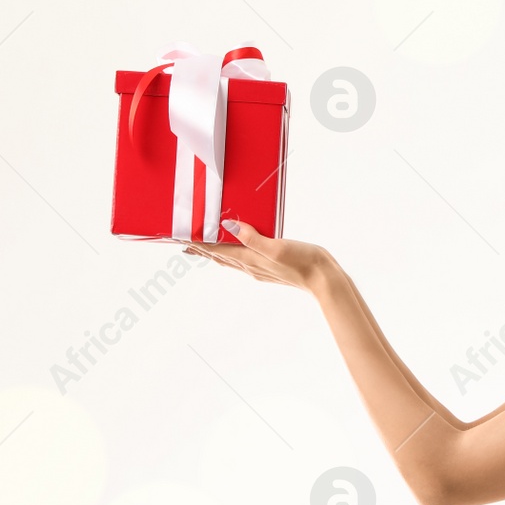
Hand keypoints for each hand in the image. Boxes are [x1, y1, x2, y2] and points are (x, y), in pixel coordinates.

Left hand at [187, 219, 332, 292]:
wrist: (324, 280)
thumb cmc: (304, 262)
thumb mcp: (278, 246)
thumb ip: (252, 237)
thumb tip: (228, 225)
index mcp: (250, 260)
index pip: (216, 250)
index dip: (198, 244)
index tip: (180, 240)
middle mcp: (251, 267)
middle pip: (219, 257)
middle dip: (201, 251)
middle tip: (184, 245)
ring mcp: (260, 270)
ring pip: (230, 260)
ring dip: (215, 254)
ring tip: (203, 250)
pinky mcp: (271, 269)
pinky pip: (243, 261)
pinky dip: (232, 255)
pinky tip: (237, 253)